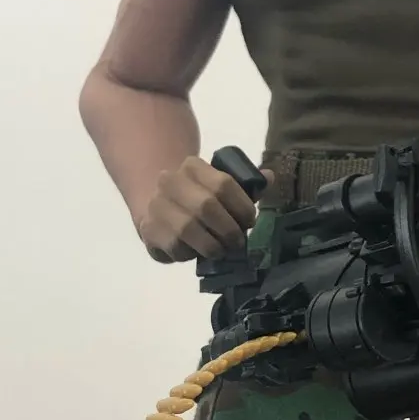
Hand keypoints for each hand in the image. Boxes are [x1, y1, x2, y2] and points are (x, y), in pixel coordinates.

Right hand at [137, 155, 265, 262]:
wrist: (157, 206)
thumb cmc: (198, 198)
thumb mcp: (220, 188)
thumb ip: (246, 186)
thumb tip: (269, 177)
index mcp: (193, 166)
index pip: (224, 184)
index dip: (242, 206)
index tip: (249, 220)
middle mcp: (170, 181)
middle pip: (207, 206)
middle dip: (229, 229)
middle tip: (238, 242)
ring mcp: (156, 205)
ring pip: (189, 228)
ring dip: (212, 245)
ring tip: (221, 251)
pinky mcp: (148, 229)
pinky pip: (175, 246)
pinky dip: (191, 253)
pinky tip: (197, 253)